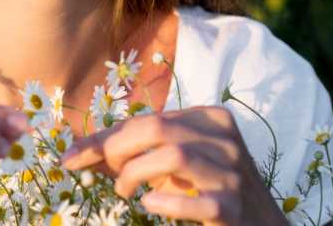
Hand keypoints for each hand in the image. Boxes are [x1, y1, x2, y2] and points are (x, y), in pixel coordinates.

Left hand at [60, 106, 286, 225]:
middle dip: (118, 150)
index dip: (106, 138)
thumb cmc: (207, 189)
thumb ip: (135, 150)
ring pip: (173, 157)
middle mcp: (226, 140)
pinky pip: (195, 202)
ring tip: (126, 191)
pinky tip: (151, 204)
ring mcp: (232, 174)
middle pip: (158, 129)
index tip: (72, 158)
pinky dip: (165, 201)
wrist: (260, 225)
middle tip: (108, 174)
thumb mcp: (176, 162)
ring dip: (135, 174)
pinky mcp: (232, 208)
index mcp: (212, 118)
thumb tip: (77, 151)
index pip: (148, 118)